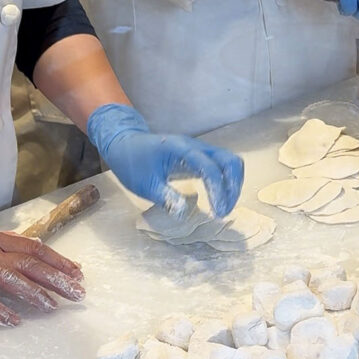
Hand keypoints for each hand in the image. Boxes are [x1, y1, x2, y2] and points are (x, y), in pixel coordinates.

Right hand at [0, 230, 84, 326]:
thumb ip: (5, 244)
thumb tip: (36, 245)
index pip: (33, 248)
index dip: (57, 260)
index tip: (77, 273)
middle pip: (27, 262)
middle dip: (55, 277)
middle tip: (76, 292)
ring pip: (7, 277)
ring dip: (32, 292)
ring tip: (51, 307)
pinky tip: (13, 320)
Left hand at [87, 104, 243, 217]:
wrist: (126, 144)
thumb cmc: (133, 163)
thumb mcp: (145, 184)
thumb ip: (166, 197)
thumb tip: (184, 214)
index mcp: (180, 149)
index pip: (209, 167)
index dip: (218, 190)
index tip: (217, 212)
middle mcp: (196, 146)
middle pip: (229, 160)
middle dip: (232, 186)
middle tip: (223, 211)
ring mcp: (200, 149)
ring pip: (230, 161)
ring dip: (233, 184)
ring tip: (224, 206)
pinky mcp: (201, 156)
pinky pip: (223, 165)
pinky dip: (227, 180)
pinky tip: (219, 197)